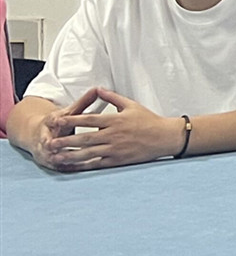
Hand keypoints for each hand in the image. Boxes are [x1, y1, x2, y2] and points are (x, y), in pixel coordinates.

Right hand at [20, 92, 96, 169]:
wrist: (38, 135)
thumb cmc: (59, 122)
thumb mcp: (69, 111)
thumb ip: (83, 102)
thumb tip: (97, 89)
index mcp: (50, 122)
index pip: (51, 120)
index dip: (55, 121)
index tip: (58, 121)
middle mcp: (46, 137)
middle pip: (49, 140)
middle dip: (54, 142)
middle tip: (59, 144)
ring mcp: (46, 150)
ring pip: (53, 154)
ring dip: (60, 157)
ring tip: (70, 159)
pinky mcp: (50, 161)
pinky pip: (59, 165)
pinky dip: (66, 166)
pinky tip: (75, 168)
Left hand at [43, 88, 184, 170]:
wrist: (165, 137)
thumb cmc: (149, 120)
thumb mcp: (131, 104)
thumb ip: (113, 97)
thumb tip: (98, 88)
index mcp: (115, 120)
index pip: (89, 120)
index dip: (72, 120)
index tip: (57, 121)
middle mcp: (113, 135)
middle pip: (85, 138)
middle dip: (66, 141)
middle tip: (50, 143)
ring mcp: (116, 148)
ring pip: (89, 153)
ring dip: (71, 155)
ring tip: (57, 157)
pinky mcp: (120, 160)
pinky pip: (99, 163)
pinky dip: (86, 165)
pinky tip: (75, 166)